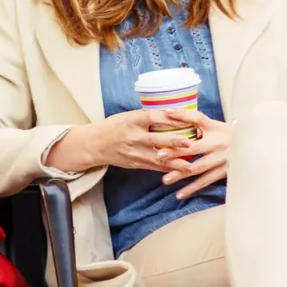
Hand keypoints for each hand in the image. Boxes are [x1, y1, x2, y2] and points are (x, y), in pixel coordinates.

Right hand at [48, 110, 195, 174]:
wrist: (95, 144)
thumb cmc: (114, 126)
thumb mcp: (128, 116)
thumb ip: (147, 117)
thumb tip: (172, 114)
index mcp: (132, 120)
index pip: (154, 118)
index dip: (170, 119)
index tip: (186, 119)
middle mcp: (134, 137)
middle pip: (157, 139)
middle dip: (174, 142)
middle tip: (190, 143)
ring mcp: (135, 152)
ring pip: (158, 158)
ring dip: (175, 162)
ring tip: (190, 166)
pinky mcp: (136, 163)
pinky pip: (154, 167)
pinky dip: (168, 169)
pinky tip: (180, 172)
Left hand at [157, 109, 231, 200]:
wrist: (253, 147)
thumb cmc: (227, 134)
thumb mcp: (214, 124)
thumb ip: (194, 120)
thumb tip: (169, 112)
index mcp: (215, 128)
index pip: (198, 118)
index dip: (182, 115)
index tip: (166, 113)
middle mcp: (218, 143)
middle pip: (194, 147)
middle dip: (176, 152)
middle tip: (159, 157)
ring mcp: (221, 159)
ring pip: (198, 167)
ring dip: (181, 174)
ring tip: (165, 180)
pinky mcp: (224, 172)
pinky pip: (206, 181)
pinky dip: (192, 188)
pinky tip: (179, 194)